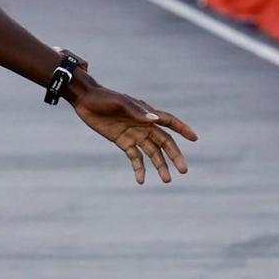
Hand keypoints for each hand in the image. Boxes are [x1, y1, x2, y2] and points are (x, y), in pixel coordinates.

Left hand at [69, 81, 194, 183]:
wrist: (84, 100)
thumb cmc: (103, 97)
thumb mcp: (119, 102)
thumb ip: (136, 111)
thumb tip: (155, 121)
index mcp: (146, 113)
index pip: (169, 122)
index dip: (182, 129)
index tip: (194, 138)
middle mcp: (143, 125)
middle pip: (164, 142)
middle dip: (174, 156)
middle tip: (184, 171)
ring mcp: (134, 134)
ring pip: (152, 153)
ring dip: (159, 166)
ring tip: (167, 180)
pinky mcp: (122, 141)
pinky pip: (134, 157)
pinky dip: (139, 168)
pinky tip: (141, 180)